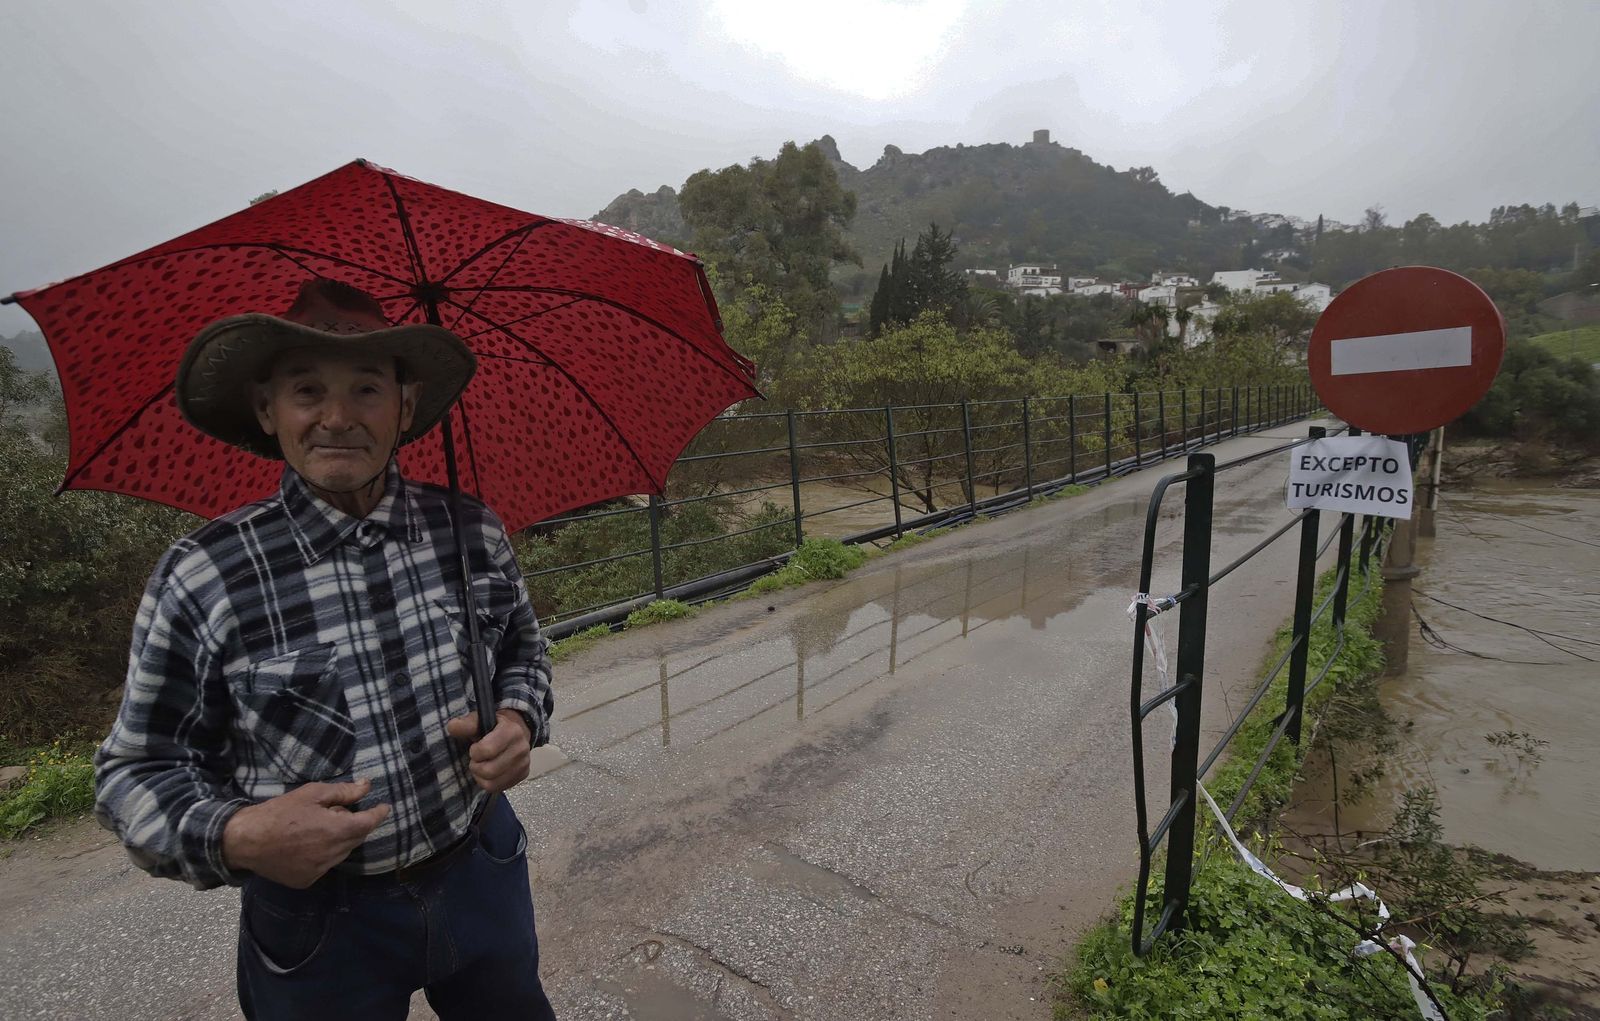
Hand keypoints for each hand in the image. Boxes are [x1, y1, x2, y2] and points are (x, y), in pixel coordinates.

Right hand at [222, 778, 389, 888]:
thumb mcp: (312, 794)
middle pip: (356, 838)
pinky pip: (325, 865)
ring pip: (342, 853)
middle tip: (337, 812)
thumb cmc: (279, 813)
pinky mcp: (307, 881)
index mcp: (335, 831)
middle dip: (354, 824)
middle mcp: (332, 855)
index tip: (385, 807)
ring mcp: (319, 871)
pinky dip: (325, 854)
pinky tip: (308, 844)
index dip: (378, 814)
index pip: (368, 824)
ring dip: (339, 840)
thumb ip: (343, 792)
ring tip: (318, 827)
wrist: (245, 841)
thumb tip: (366, 786)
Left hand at [445, 709, 530, 794]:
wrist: (514, 732)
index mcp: (512, 731)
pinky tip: (488, 774)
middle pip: (489, 771)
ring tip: (482, 765)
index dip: (475, 752)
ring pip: (492, 783)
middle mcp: (521, 748)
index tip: (475, 747)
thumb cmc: (493, 727)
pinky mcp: (523, 775)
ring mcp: (524, 763)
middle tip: (476, 759)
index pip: (487, 751)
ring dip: (480, 776)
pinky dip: (488, 783)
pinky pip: (498, 788)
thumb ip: (466, 724)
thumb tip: (452, 727)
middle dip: (476, 766)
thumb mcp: (479, 721)